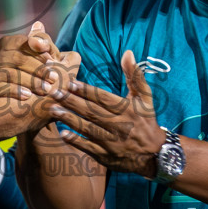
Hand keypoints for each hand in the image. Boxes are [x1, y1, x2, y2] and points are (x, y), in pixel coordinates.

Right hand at [0, 23, 79, 104]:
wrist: (29, 107)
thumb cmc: (41, 77)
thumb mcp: (46, 60)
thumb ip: (43, 43)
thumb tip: (38, 25)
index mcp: (7, 44)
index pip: (20, 42)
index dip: (37, 50)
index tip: (52, 59)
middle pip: (14, 58)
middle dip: (36, 68)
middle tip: (55, 79)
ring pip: (7, 73)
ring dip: (29, 81)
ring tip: (46, 90)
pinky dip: (14, 91)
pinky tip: (28, 97)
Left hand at [48, 50, 164, 177]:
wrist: (154, 154)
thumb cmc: (146, 121)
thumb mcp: (145, 97)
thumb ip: (134, 75)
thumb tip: (127, 52)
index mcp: (127, 110)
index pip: (103, 98)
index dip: (86, 90)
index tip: (70, 82)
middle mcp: (119, 125)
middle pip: (92, 111)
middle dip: (72, 101)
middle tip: (54, 92)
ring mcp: (112, 142)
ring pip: (87, 128)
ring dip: (69, 119)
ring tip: (53, 109)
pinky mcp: (106, 156)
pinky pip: (89, 148)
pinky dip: (76, 141)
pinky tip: (62, 133)